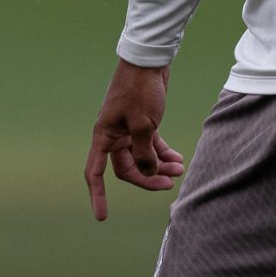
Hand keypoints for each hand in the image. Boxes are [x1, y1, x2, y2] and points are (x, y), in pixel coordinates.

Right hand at [85, 60, 186, 220]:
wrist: (149, 61)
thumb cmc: (140, 90)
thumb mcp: (144, 124)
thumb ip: (144, 152)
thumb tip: (148, 172)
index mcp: (104, 136)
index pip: (95, 173)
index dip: (98, 195)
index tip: (102, 216)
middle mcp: (113, 135)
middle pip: (127, 169)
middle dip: (148, 178)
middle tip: (170, 183)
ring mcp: (128, 130)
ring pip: (142, 158)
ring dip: (159, 166)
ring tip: (179, 168)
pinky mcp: (142, 123)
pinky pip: (151, 146)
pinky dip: (163, 153)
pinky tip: (178, 159)